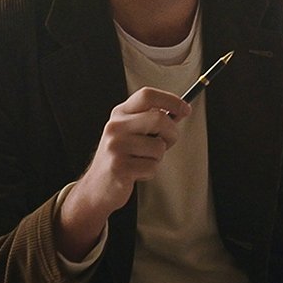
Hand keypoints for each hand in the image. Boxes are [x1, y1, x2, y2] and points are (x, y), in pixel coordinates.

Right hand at [57, 87, 189, 259]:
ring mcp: (115, 146)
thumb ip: (153, 120)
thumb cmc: (121, 157)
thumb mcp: (132, 132)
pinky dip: (150, 172)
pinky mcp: (119, 167)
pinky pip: (152, 166)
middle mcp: (115, 126)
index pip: (147, 95)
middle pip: (159, 118)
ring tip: (142, 160)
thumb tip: (181, 111)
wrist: (96, 186)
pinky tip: (135, 172)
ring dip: (158, 157)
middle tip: (167, 142)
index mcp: (120, 113)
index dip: (171, 100)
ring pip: (159, 146)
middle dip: (171, 133)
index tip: (185, 109)